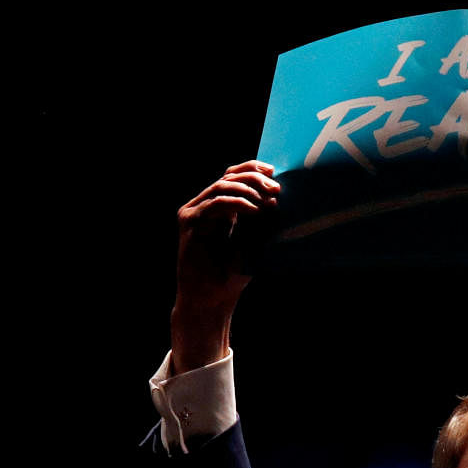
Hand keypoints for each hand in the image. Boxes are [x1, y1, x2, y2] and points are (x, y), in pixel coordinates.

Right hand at [172, 160, 278, 372]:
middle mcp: (205, 206)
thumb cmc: (232, 275)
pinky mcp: (189, 222)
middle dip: (255, 178)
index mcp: (220, 208)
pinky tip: (254, 211)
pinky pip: (215, 204)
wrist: (211, 299)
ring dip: (248, 190)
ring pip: (222, 186)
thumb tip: (278, 200)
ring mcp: (195, 212)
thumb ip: (262, 222)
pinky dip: (237, 204)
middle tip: (276, 188)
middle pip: (228, 177)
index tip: (274, 172)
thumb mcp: (254, 243)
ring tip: (268, 200)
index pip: (233, 177)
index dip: (252, 169)